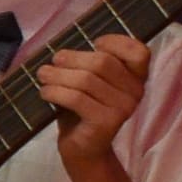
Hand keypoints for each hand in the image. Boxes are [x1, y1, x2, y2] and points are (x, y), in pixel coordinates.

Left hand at [36, 31, 151, 181]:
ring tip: (43, 75)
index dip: (115, 42)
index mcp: (137, 78)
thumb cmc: (83, 109)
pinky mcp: (106, 122)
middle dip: (71, 58)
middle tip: (52, 62)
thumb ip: (89, 60)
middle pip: (102, 62)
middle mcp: (136, 92)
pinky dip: (55, 92)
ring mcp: (123, 109)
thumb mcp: (88, 81)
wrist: (83, 150)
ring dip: (57, 75)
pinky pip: (76, 98)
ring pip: (86, 79)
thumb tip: (73, 31)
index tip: (93, 44)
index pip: (139, 51)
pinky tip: (45, 92)